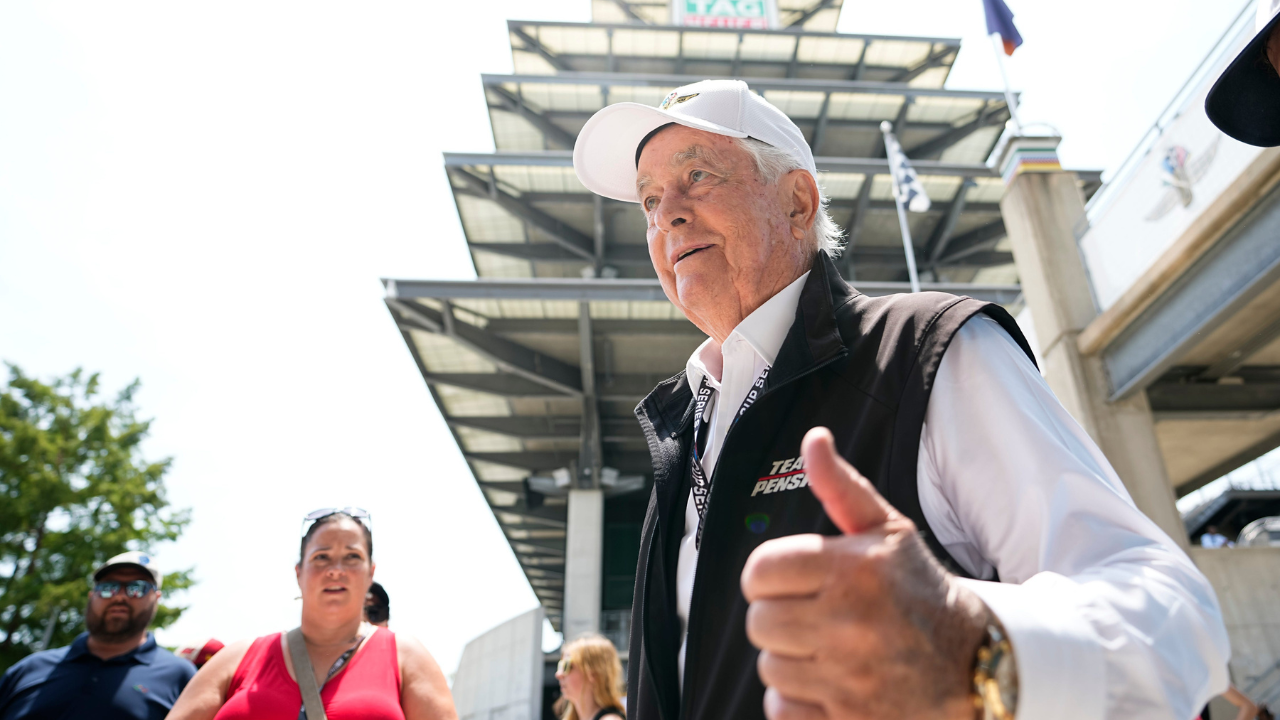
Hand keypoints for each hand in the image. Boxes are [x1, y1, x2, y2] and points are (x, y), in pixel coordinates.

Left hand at [741, 427, 988, 719]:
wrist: (977, 663)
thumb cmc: (921, 590)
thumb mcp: (887, 531)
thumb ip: (841, 487)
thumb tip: (813, 440)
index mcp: (853, 569)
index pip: (760, 571)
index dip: (771, 575)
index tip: (793, 580)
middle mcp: (850, 622)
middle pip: (759, 622)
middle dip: (781, 617)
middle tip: (815, 615)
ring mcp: (851, 677)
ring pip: (770, 667)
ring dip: (791, 660)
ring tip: (829, 649)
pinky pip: (782, 710)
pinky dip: (797, 702)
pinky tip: (828, 684)